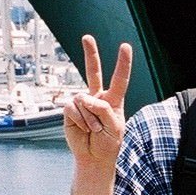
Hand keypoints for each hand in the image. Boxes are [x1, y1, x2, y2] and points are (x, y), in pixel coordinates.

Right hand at [64, 35, 132, 165]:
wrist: (94, 157)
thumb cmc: (108, 143)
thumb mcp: (114, 127)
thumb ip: (103, 109)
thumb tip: (86, 98)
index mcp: (113, 101)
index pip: (119, 80)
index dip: (122, 64)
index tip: (125, 46)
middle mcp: (97, 98)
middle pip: (93, 72)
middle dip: (90, 54)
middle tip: (87, 37)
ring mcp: (82, 103)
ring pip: (83, 100)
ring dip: (89, 118)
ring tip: (94, 130)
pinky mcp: (70, 109)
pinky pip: (73, 108)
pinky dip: (80, 120)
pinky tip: (83, 128)